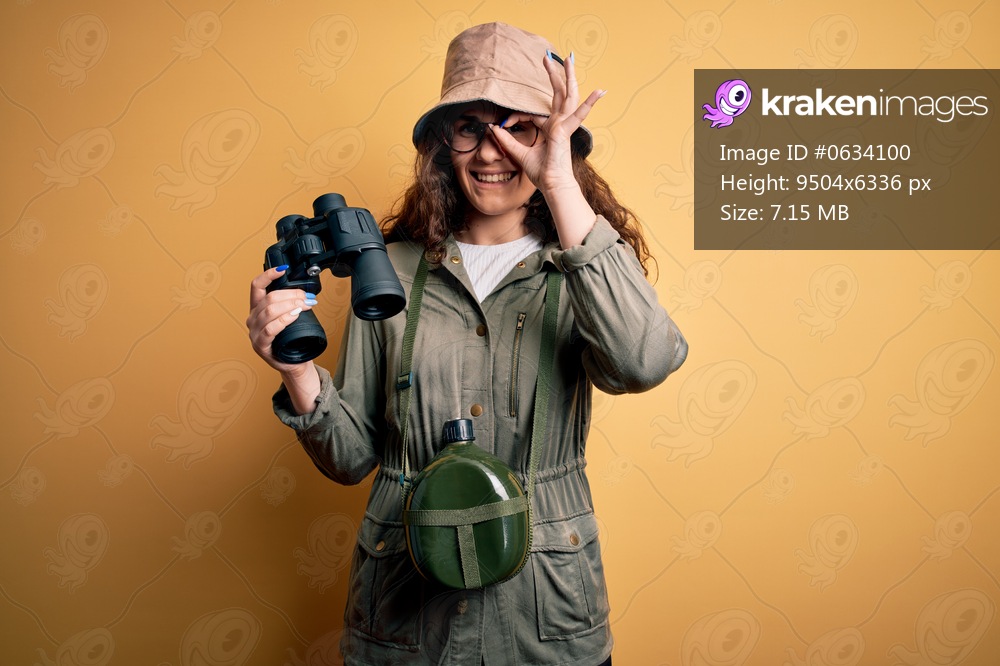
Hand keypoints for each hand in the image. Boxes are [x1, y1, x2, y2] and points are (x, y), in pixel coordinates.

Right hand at [246, 266, 316, 374]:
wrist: (293, 362)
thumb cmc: (291, 339)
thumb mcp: (289, 317)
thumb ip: (291, 304)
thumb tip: (306, 293)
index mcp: (257, 308)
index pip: (256, 286)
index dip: (268, 275)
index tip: (283, 270)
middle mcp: (253, 318)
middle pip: (269, 298)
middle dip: (291, 295)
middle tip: (306, 298)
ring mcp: (254, 333)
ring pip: (270, 311)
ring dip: (290, 305)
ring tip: (303, 306)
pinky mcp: (260, 346)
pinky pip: (270, 329)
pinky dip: (284, 320)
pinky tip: (294, 316)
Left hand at [487, 52, 604, 196]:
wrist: (551, 184)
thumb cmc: (541, 172)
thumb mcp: (518, 153)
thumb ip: (506, 140)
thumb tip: (493, 128)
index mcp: (550, 128)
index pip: (533, 113)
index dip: (517, 116)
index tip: (504, 122)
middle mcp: (559, 124)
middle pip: (558, 94)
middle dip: (554, 75)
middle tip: (548, 57)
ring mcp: (564, 125)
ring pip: (568, 95)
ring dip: (569, 76)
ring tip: (569, 58)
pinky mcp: (565, 130)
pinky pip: (577, 113)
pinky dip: (589, 103)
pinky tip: (600, 91)